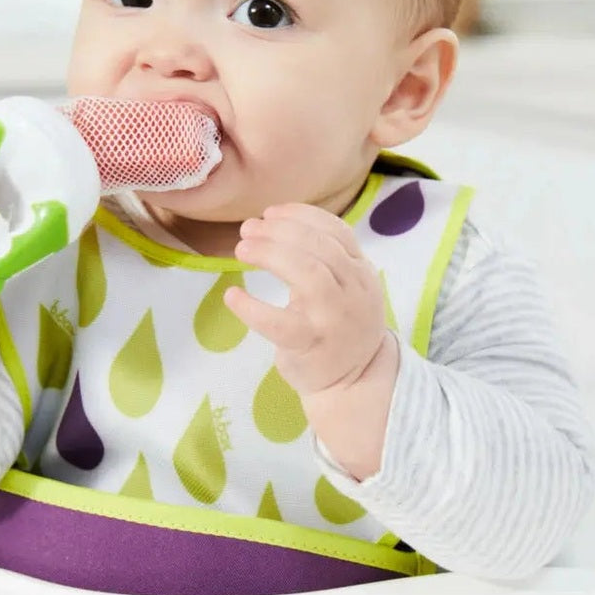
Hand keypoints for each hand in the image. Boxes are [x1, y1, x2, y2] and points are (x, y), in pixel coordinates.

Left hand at [226, 203, 388, 399]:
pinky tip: (232, 296)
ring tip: (241, 250)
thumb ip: (322, 256)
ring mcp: (335, 318)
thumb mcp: (345, 285)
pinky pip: (279, 323)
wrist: (356, 382)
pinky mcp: (312, 345)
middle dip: (280, 232)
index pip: (337, 231)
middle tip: (248, 230)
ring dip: (271, 254)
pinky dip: (251, 307)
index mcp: (362, 271)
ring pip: (308, 274)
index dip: (301, 216)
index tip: (270, 213)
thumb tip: (269, 223)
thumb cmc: (340, 325)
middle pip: (320, 247)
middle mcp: (355, 290)